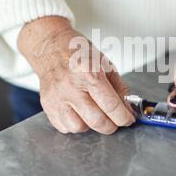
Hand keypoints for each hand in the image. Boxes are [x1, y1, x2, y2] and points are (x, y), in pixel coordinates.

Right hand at [18, 16, 134, 133]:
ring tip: (92, 113)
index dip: (123, 117)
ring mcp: (57, 98)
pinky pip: (64, 127)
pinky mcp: (47, 105)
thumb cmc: (77, 52)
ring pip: (79, 128)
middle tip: (115, 121)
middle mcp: (71, 87)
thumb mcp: (104, 64)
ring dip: (90, 125)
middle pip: (96, 121)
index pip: (111, 105)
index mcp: (89, 73)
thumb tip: (128, 108)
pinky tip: (78, 113)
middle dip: (110, 126)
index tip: (128, 120)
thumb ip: (118, 87)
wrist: (50, 47)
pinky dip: (74, 124)